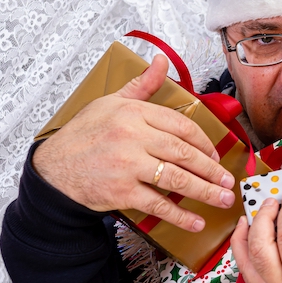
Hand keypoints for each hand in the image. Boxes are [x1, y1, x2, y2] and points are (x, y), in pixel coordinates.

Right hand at [32, 54, 234, 231]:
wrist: (53, 170)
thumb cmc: (83, 135)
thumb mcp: (110, 102)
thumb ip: (142, 85)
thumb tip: (161, 61)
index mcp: (134, 113)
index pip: (181, 126)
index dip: (204, 142)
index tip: (215, 154)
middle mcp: (133, 137)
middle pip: (184, 153)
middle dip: (212, 170)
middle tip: (228, 181)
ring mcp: (128, 166)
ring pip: (177, 179)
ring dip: (206, 191)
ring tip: (223, 198)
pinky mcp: (122, 192)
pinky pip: (158, 205)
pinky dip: (180, 216)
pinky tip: (196, 221)